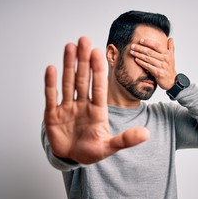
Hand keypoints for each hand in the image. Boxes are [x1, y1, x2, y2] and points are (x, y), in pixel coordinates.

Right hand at [44, 37, 149, 164]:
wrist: (71, 158)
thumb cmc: (91, 151)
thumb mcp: (109, 147)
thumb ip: (126, 140)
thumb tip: (147, 134)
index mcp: (97, 110)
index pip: (99, 87)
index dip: (98, 71)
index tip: (98, 53)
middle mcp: (82, 105)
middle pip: (83, 80)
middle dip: (83, 61)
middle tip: (84, 40)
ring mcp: (67, 108)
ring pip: (68, 83)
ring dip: (68, 66)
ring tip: (69, 47)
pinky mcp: (52, 114)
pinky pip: (51, 97)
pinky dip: (50, 84)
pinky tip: (51, 69)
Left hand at [130, 38, 176, 89]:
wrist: (172, 81)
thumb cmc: (170, 68)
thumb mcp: (172, 57)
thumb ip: (171, 47)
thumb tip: (170, 38)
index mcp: (167, 54)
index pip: (156, 45)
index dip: (148, 42)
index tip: (140, 40)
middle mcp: (164, 59)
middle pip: (150, 51)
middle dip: (140, 48)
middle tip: (133, 46)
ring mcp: (161, 66)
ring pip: (148, 58)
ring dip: (138, 55)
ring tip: (132, 52)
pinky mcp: (158, 73)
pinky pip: (147, 66)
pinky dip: (141, 62)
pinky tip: (136, 60)